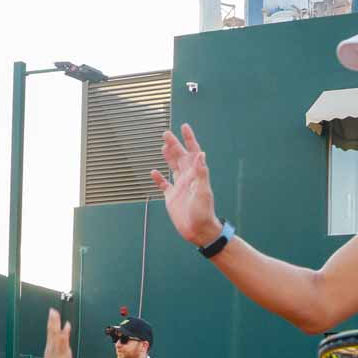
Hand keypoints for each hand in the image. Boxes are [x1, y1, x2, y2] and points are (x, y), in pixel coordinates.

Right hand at [41, 308, 71, 357]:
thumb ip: (58, 354)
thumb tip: (62, 352)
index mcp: (49, 349)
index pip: (50, 333)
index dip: (50, 324)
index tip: (51, 316)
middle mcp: (52, 347)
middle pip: (51, 330)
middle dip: (52, 320)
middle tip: (52, 310)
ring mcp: (57, 348)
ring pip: (55, 332)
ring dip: (56, 322)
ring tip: (56, 313)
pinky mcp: (63, 351)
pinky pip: (64, 339)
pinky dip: (64, 332)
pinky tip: (66, 325)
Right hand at [151, 124, 222, 246]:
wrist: (199, 231)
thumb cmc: (204, 212)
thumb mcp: (203, 191)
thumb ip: (201, 172)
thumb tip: (201, 154)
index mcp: (195, 175)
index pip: (193, 152)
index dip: (189, 139)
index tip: (184, 126)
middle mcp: (188, 178)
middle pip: (180, 157)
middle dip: (174, 144)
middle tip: (166, 133)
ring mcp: (179, 187)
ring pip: (173, 167)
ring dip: (168, 157)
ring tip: (164, 146)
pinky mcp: (172, 197)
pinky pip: (164, 185)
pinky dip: (158, 178)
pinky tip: (154, 172)